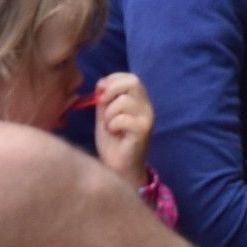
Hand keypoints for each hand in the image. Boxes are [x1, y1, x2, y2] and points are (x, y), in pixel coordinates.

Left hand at [91, 71, 153, 186]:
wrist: (119, 168)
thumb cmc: (113, 143)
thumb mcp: (106, 117)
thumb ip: (105, 101)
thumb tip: (101, 83)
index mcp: (139, 102)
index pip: (131, 78)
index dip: (113, 79)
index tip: (100, 91)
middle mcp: (146, 107)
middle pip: (132, 82)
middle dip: (111, 90)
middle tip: (103, 105)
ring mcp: (146, 118)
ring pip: (124, 102)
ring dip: (108, 113)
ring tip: (109, 125)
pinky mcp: (142, 131)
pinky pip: (122, 119)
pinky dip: (112, 125)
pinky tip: (114, 133)